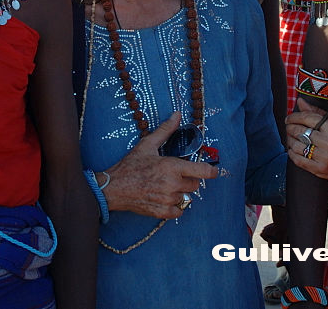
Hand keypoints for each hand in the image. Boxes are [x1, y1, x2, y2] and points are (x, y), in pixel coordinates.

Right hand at [103, 112, 219, 218]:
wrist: (114, 188)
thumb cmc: (130, 166)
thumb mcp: (147, 144)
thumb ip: (165, 130)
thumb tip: (177, 115)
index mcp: (172, 167)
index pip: (203, 171)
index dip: (211, 171)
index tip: (213, 170)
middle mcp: (173, 184)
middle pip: (195, 184)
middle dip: (189, 178)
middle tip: (176, 174)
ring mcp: (168, 200)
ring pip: (186, 197)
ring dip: (180, 191)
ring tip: (166, 185)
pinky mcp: (162, 212)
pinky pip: (179, 211)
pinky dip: (175, 205)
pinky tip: (165, 197)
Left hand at [286, 98, 327, 184]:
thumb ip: (317, 112)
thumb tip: (300, 101)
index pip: (307, 118)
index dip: (294, 117)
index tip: (289, 118)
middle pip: (300, 131)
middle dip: (290, 128)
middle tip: (288, 127)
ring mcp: (324, 157)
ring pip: (296, 145)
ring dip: (290, 140)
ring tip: (290, 138)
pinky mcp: (320, 169)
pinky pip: (298, 160)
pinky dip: (292, 153)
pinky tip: (292, 149)